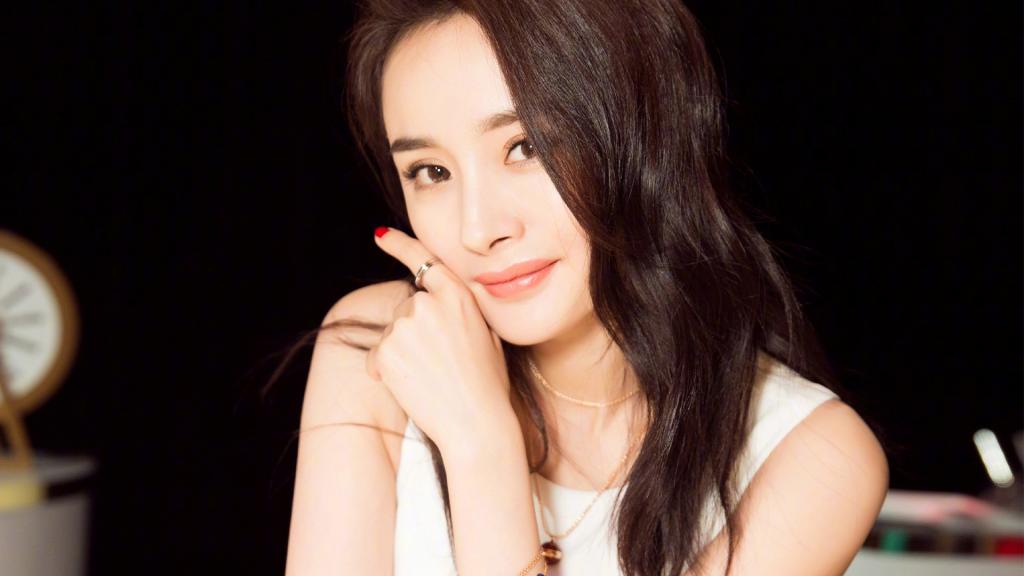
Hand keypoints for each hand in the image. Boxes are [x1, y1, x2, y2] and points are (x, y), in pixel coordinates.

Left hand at [365, 227, 513, 453]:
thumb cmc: (487, 384)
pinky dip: (385, 371)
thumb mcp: (487, 336)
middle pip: (407, 306)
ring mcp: (404, 326)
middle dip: (413, 329)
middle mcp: (429, 304)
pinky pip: (376, 356)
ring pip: (392, 332)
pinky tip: (410, 386)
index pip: (425, 262)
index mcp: (458, 296)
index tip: (381, 236)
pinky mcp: (385, 350)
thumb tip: (441, 301)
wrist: (476, 422)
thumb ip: (462, 311)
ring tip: (429, 377)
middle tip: (437, 362)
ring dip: (401, 352)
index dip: (400, 246)